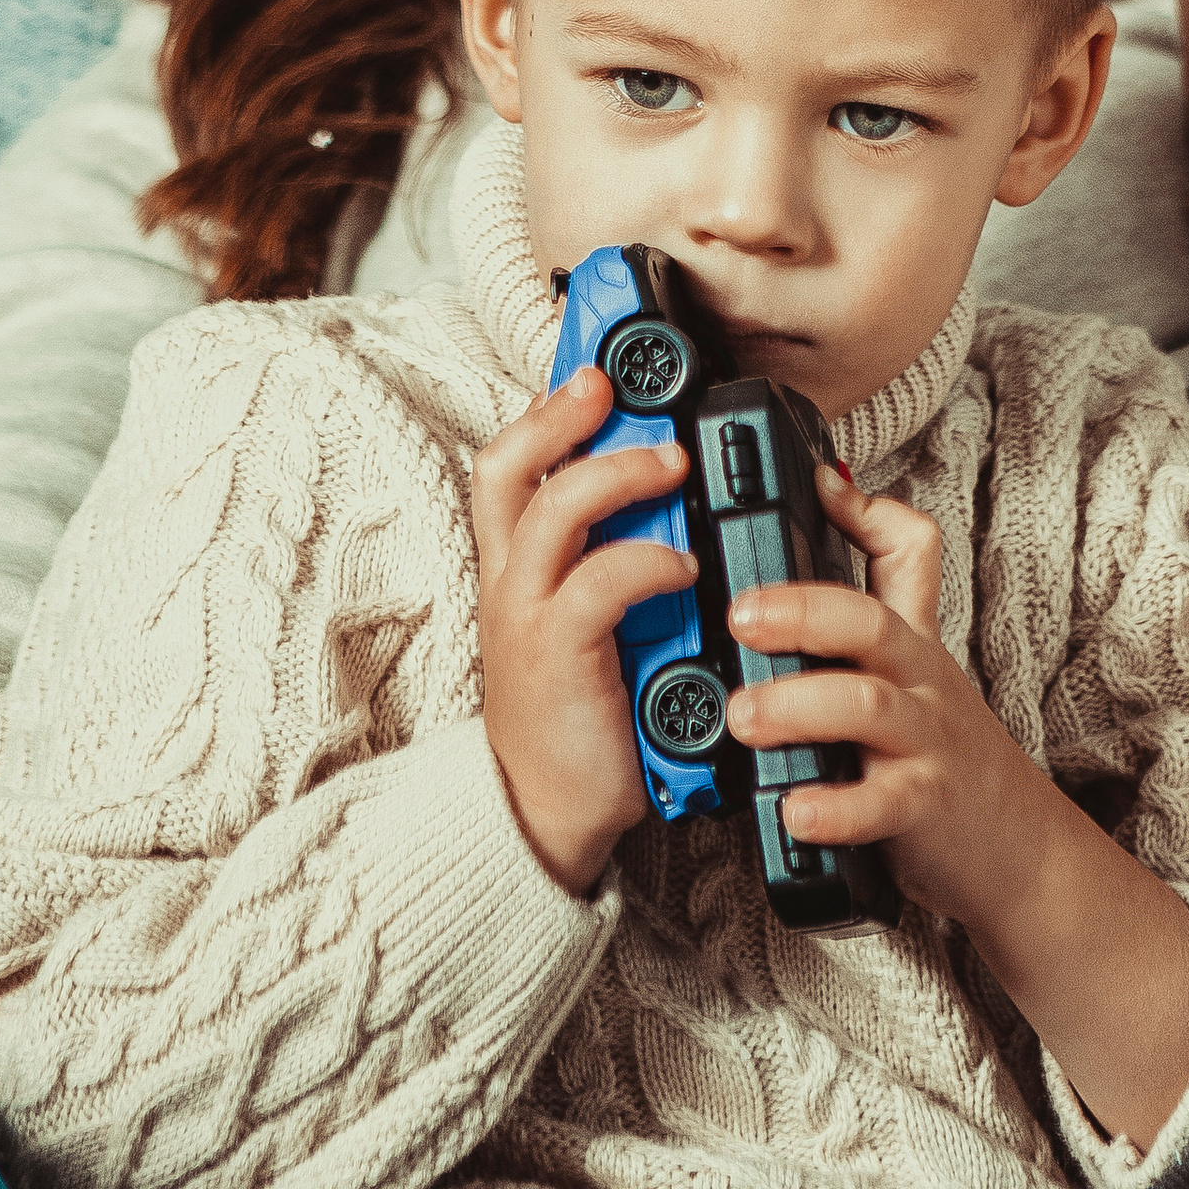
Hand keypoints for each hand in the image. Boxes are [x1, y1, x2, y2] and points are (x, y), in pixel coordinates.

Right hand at [473, 367, 697, 895]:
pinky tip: (685, 564)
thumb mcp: (590, 627)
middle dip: (555, 416)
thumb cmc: (582, 716)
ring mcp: (526, 617)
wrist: (547, 814)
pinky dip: (645, 560)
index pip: (505, 467)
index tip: (590, 374)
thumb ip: (615, 566)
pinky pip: (597, 584)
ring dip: (616, 474)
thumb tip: (680, 507)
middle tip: (609, 386)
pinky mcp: (557, 657)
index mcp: (515, 569)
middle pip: (503, 469)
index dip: (541, 413)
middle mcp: (509, 582)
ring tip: (673, 462)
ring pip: (550, 512)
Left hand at [731, 470, 1188, 1144]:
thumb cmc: (945, 753)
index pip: (907, 553)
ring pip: (867, 707)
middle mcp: (918, 680)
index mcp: (909, 642)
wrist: (1018, 849)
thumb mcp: (914, 670)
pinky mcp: (925, 807)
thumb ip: (866, 611)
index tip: (812, 486)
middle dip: (802, 610)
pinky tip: (795, 811)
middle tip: (740, 616)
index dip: (864, 511)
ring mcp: (925, 742)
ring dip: (799, 706)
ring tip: (743, 717)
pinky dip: (835, 809)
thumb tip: (812, 544)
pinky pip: (880, 804)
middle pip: (870, 622)